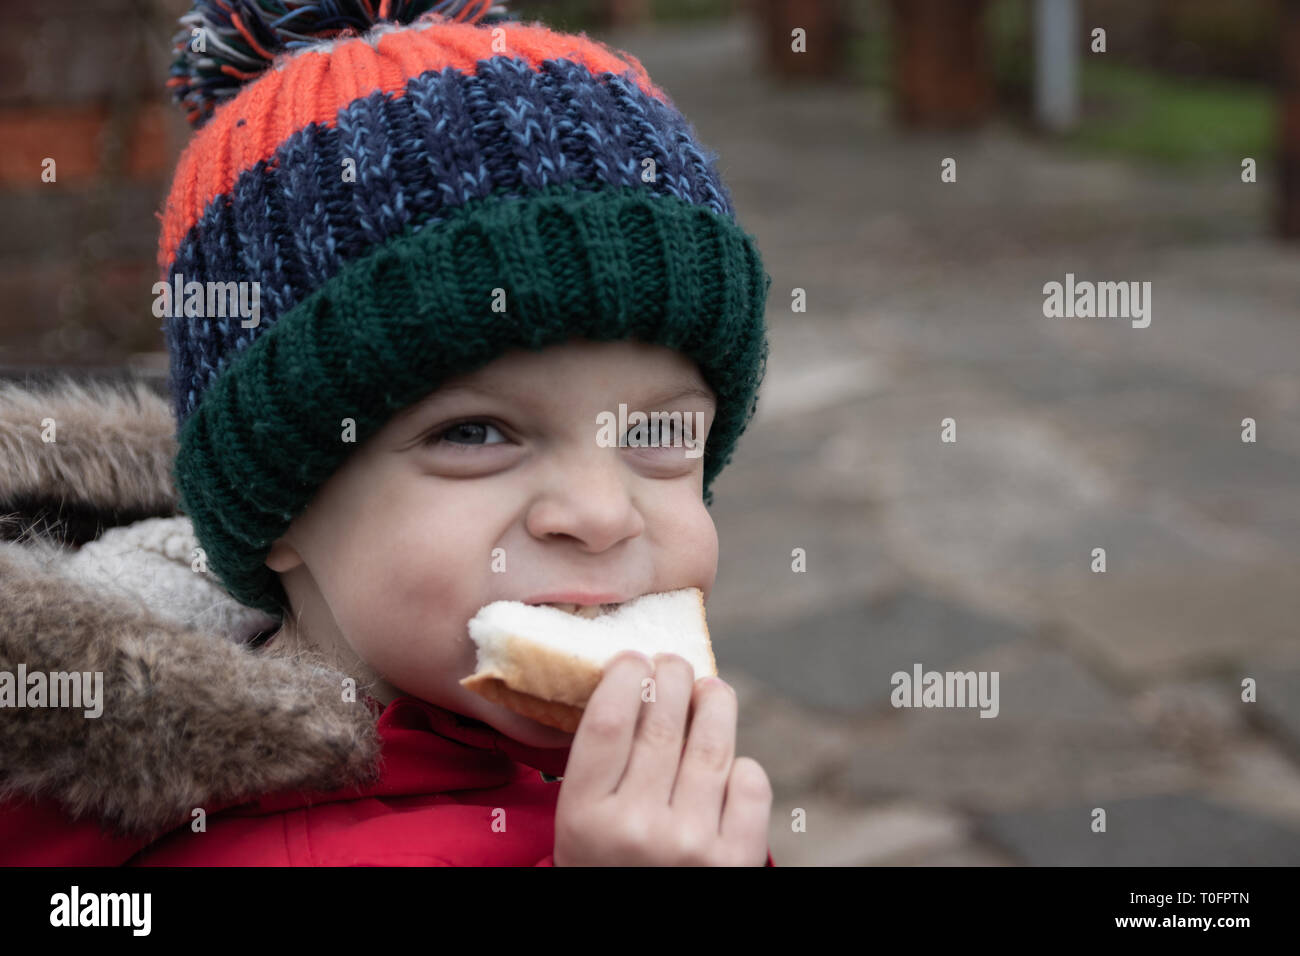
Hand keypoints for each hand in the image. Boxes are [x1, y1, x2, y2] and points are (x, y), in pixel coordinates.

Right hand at [552, 650, 771, 865]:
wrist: (644, 953)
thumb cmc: (608, 875)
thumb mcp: (579, 831)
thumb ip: (600, 772)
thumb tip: (633, 685)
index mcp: (585, 819)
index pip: (606, 722)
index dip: (623, 676)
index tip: (632, 657)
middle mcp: (637, 828)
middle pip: (660, 722)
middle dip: (671, 677)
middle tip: (672, 663)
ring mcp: (691, 845)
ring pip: (711, 743)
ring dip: (714, 702)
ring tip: (710, 688)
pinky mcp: (736, 861)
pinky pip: (750, 783)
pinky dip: (741, 765)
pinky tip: (727, 761)